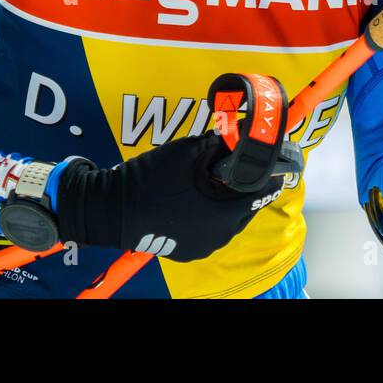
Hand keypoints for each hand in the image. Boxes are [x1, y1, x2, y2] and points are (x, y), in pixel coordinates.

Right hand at [54, 132, 284, 261]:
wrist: (112, 208)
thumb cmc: (151, 179)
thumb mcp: (190, 151)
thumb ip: (221, 142)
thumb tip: (243, 132)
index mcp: (226, 213)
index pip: (262, 192)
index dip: (267, 172)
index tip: (271, 159)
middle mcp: (220, 236)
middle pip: (245, 205)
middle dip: (242, 184)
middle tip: (233, 163)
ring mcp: (203, 246)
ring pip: (226, 218)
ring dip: (224, 199)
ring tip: (210, 178)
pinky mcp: (186, 250)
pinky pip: (208, 228)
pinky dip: (207, 212)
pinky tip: (194, 196)